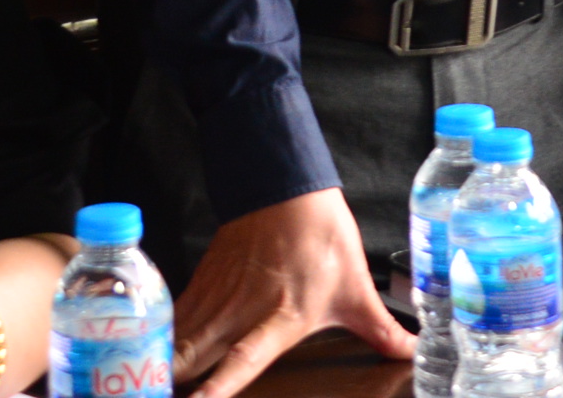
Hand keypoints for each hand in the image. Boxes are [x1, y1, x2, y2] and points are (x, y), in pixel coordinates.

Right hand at [172, 188, 410, 397]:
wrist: (287, 185)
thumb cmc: (322, 235)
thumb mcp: (356, 288)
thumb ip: (380, 329)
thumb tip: (410, 351)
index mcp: (282, 317)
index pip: (244, 359)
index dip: (219, 385)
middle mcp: (242, 311)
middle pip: (194, 354)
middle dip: (171, 378)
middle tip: (161, 390)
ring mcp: (219, 294)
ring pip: (180, 334)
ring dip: (163, 359)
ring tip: (152, 378)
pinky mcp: (205, 279)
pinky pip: (177, 314)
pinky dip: (165, 334)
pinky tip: (156, 349)